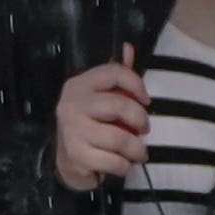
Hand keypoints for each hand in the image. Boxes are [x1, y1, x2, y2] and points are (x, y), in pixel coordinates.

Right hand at [53, 45, 151, 189]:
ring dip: (136, 149)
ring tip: (140, 153)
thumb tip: (128, 48)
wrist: (67, 158)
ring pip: (118, 138)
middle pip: (118, 105)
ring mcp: (72, 130)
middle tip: (145, 130)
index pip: (114, 73)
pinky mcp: (76, 155)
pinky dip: (124, 166)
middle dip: (140, 119)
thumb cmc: (92, 122)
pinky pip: (111, 161)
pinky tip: (125, 165)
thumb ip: (117, 76)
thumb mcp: (103, 97)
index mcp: (80, 85)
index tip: (147, 100)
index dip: (136, 84)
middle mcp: (72, 104)